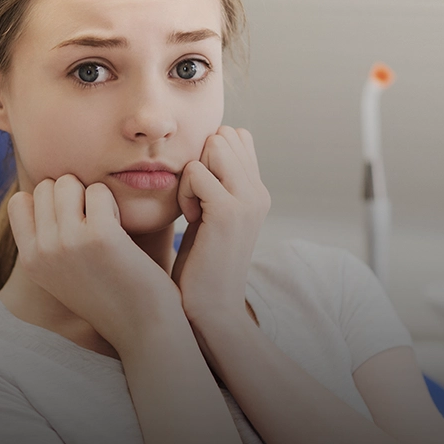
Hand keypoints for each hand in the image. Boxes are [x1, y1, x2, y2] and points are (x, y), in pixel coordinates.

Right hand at [7, 175, 182, 351]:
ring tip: (108, 221)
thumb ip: (50, 240)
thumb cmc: (111, 295)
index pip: (19, 202)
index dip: (49, 200)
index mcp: (30, 261)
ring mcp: (68, 242)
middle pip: (47, 186)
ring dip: (92, 193)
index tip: (72, 218)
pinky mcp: (99, 236)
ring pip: (69, 182)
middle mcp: (43, 251)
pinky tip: (122, 228)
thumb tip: (47, 191)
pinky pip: (99, 191)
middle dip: (74, 193)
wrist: (144, 328)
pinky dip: (114, 202)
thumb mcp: (64, 273)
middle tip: (95, 219)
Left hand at [171, 126, 269, 327]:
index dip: (209, 154)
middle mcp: (258, 192)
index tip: (201, 191)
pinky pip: (196, 171)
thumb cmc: (201, 264)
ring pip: (214, 145)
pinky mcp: (229, 212)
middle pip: (226, 135)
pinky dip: (184, 190)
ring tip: (193, 207)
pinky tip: (189, 218)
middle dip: (201, 157)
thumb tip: (205, 147)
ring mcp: (248, 200)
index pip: (237, 137)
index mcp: (256, 191)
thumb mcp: (211, 216)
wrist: (210, 309)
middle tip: (195, 199)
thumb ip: (216, 184)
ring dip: (192, 171)